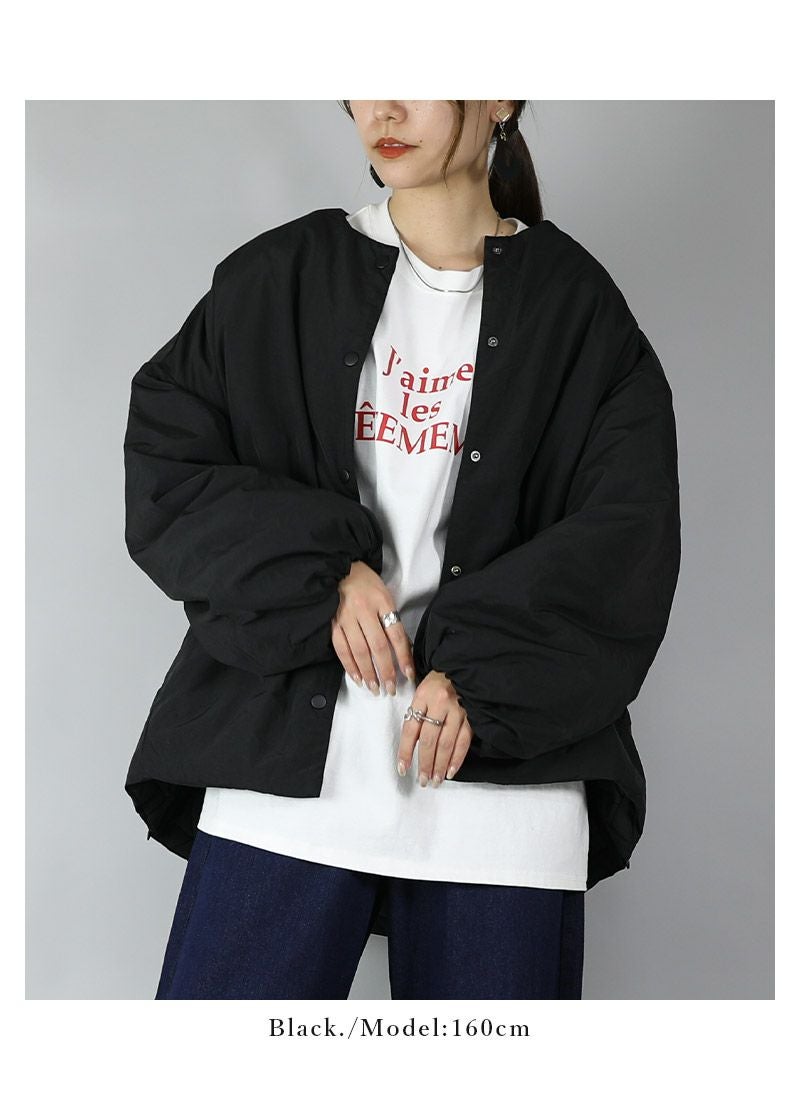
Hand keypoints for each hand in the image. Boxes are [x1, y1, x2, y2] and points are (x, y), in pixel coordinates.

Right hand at [332, 560, 415, 695]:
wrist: (339, 568)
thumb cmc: (366, 583)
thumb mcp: (384, 595)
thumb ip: (391, 619)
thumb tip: (402, 648)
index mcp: (382, 601)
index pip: (396, 634)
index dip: (403, 657)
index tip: (409, 674)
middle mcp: (364, 610)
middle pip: (378, 646)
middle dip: (386, 670)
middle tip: (391, 689)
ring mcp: (346, 617)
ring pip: (359, 651)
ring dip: (368, 672)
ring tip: (375, 688)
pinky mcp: (332, 623)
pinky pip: (341, 648)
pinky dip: (349, 666)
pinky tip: (357, 678)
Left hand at [397, 670, 473, 785]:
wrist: (465, 665)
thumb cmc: (441, 679)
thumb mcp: (423, 688)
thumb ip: (418, 712)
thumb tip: (412, 744)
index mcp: (423, 694)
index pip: (411, 728)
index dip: (406, 751)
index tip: (403, 768)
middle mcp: (440, 702)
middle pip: (429, 739)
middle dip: (425, 763)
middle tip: (422, 780)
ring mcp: (458, 709)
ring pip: (446, 743)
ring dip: (440, 765)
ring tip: (435, 780)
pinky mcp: (473, 715)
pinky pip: (464, 741)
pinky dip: (457, 758)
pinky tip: (451, 771)